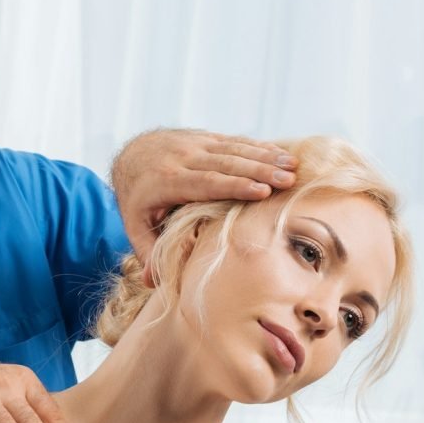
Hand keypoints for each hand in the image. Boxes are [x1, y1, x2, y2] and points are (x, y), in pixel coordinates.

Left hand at [111, 129, 296, 283]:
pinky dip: (259, 147)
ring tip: (292, 166)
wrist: (131, 156)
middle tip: (288, 179)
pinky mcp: (205, 139)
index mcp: (167, 181)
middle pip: (225, 164)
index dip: (234, 186)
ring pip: (233, 149)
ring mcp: (195, 145)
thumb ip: (146, 251)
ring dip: (265, 157)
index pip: (205, 183)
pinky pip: (234, 141)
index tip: (262, 192)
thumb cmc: (137, 198)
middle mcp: (183, 159)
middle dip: (258, 171)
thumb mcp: (134, 225)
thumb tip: (152, 283)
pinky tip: (281, 153)